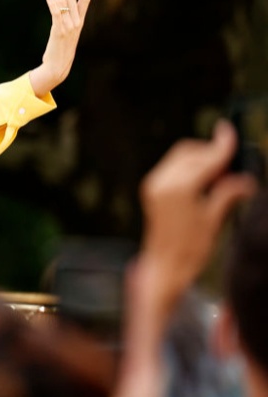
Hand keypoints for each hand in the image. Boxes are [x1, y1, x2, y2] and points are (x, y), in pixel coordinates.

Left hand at [29, 0, 89, 95]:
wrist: (58, 66)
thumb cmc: (60, 50)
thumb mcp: (66, 33)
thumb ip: (65, 21)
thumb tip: (59, 7)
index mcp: (80, 22)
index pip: (85, 0)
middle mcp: (77, 23)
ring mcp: (68, 27)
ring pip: (62, 4)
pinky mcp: (59, 32)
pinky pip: (57, 14)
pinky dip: (52, 4)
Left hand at [139, 120, 256, 306]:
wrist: (164, 267)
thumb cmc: (191, 249)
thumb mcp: (215, 220)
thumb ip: (227, 192)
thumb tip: (245, 178)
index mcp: (179, 189)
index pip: (205, 159)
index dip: (221, 144)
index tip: (229, 129)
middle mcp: (162, 182)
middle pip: (190, 152)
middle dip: (211, 152)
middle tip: (232, 164)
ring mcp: (153, 185)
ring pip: (180, 157)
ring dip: (200, 159)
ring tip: (221, 176)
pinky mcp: (150, 189)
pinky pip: (172, 167)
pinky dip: (189, 167)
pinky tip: (204, 180)